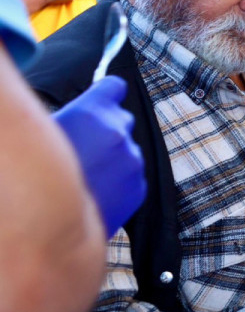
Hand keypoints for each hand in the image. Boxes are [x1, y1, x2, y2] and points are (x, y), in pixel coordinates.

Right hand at [52, 76, 146, 236]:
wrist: (48, 225)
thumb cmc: (38, 175)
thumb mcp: (46, 134)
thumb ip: (74, 119)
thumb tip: (82, 116)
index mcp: (93, 112)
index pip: (115, 87)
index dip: (108, 94)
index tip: (105, 98)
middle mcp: (119, 132)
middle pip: (122, 120)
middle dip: (107, 129)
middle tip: (86, 147)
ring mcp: (133, 161)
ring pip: (128, 150)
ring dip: (114, 157)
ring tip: (87, 175)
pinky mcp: (139, 187)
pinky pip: (132, 176)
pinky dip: (119, 181)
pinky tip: (97, 192)